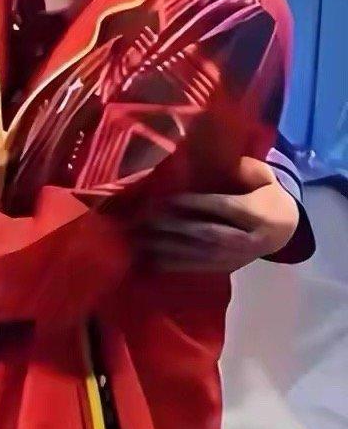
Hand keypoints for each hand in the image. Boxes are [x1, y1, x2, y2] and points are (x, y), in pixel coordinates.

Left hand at [142, 157, 299, 272]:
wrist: (286, 229)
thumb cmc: (266, 196)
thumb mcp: (264, 177)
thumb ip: (244, 169)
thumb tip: (218, 159)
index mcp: (259, 212)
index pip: (224, 207)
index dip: (196, 203)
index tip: (168, 198)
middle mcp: (249, 238)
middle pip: (210, 233)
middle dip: (177, 228)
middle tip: (148, 219)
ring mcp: (238, 257)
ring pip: (202, 254)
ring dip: (170, 248)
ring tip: (143, 240)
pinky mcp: (228, 268)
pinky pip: (200, 268)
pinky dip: (176, 265)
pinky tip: (152, 261)